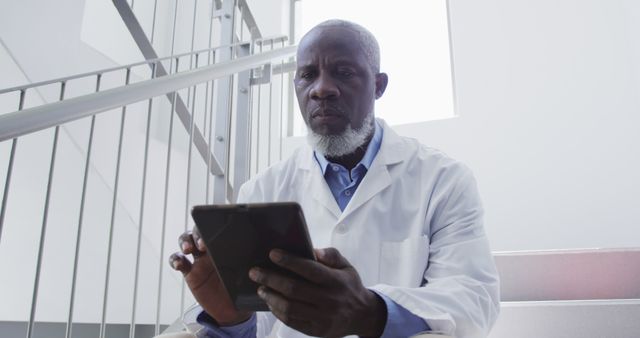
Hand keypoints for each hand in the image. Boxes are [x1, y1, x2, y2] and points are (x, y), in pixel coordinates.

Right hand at [169, 228, 251, 325]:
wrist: (233, 309)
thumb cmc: (242, 288)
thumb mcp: (248, 273)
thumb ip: (250, 262)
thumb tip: (263, 249)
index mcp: (226, 246)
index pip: (216, 228)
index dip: (212, 226)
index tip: (214, 232)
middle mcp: (211, 250)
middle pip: (198, 231)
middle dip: (197, 234)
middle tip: (201, 244)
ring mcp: (199, 260)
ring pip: (186, 241)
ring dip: (184, 241)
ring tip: (187, 249)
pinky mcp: (190, 272)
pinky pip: (178, 261)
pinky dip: (175, 260)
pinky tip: (178, 264)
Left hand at [249, 247, 386, 336]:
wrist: (363, 315)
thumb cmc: (349, 286)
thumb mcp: (346, 266)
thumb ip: (331, 255)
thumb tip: (313, 250)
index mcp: (335, 281)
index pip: (309, 269)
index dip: (289, 261)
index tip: (272, 254)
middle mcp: (328, 299)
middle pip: (294, 289)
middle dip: (271, 279)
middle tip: (255, 272)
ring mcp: (322, 317)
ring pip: (290, 307)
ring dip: (271, 297)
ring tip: (260, 288)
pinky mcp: (316, 330)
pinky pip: (292, 321)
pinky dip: (278, 311)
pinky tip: (271, 302)